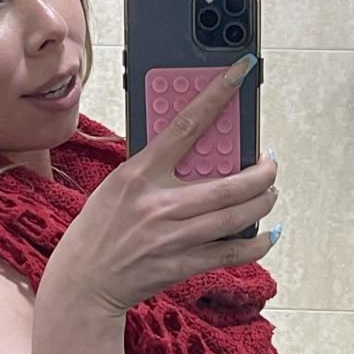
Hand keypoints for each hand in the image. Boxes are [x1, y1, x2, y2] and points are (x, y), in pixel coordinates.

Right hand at [41, 55, 278, 317]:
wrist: (83, 282)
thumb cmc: (99, 229)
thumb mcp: (117, 185)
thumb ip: (153, 167)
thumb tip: (196, 150)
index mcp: (139, 173)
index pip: (186, 124)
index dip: (217, 94)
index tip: (241, 71)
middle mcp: (159, 203)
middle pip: (229, 182)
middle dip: (261, 171)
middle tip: (270, 163)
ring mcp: (172, 237)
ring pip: (236, 215)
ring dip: (262, 202)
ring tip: (268, 193)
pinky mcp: (181, 264)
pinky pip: (231, 252)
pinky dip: (256, 244)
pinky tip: (267, 235)